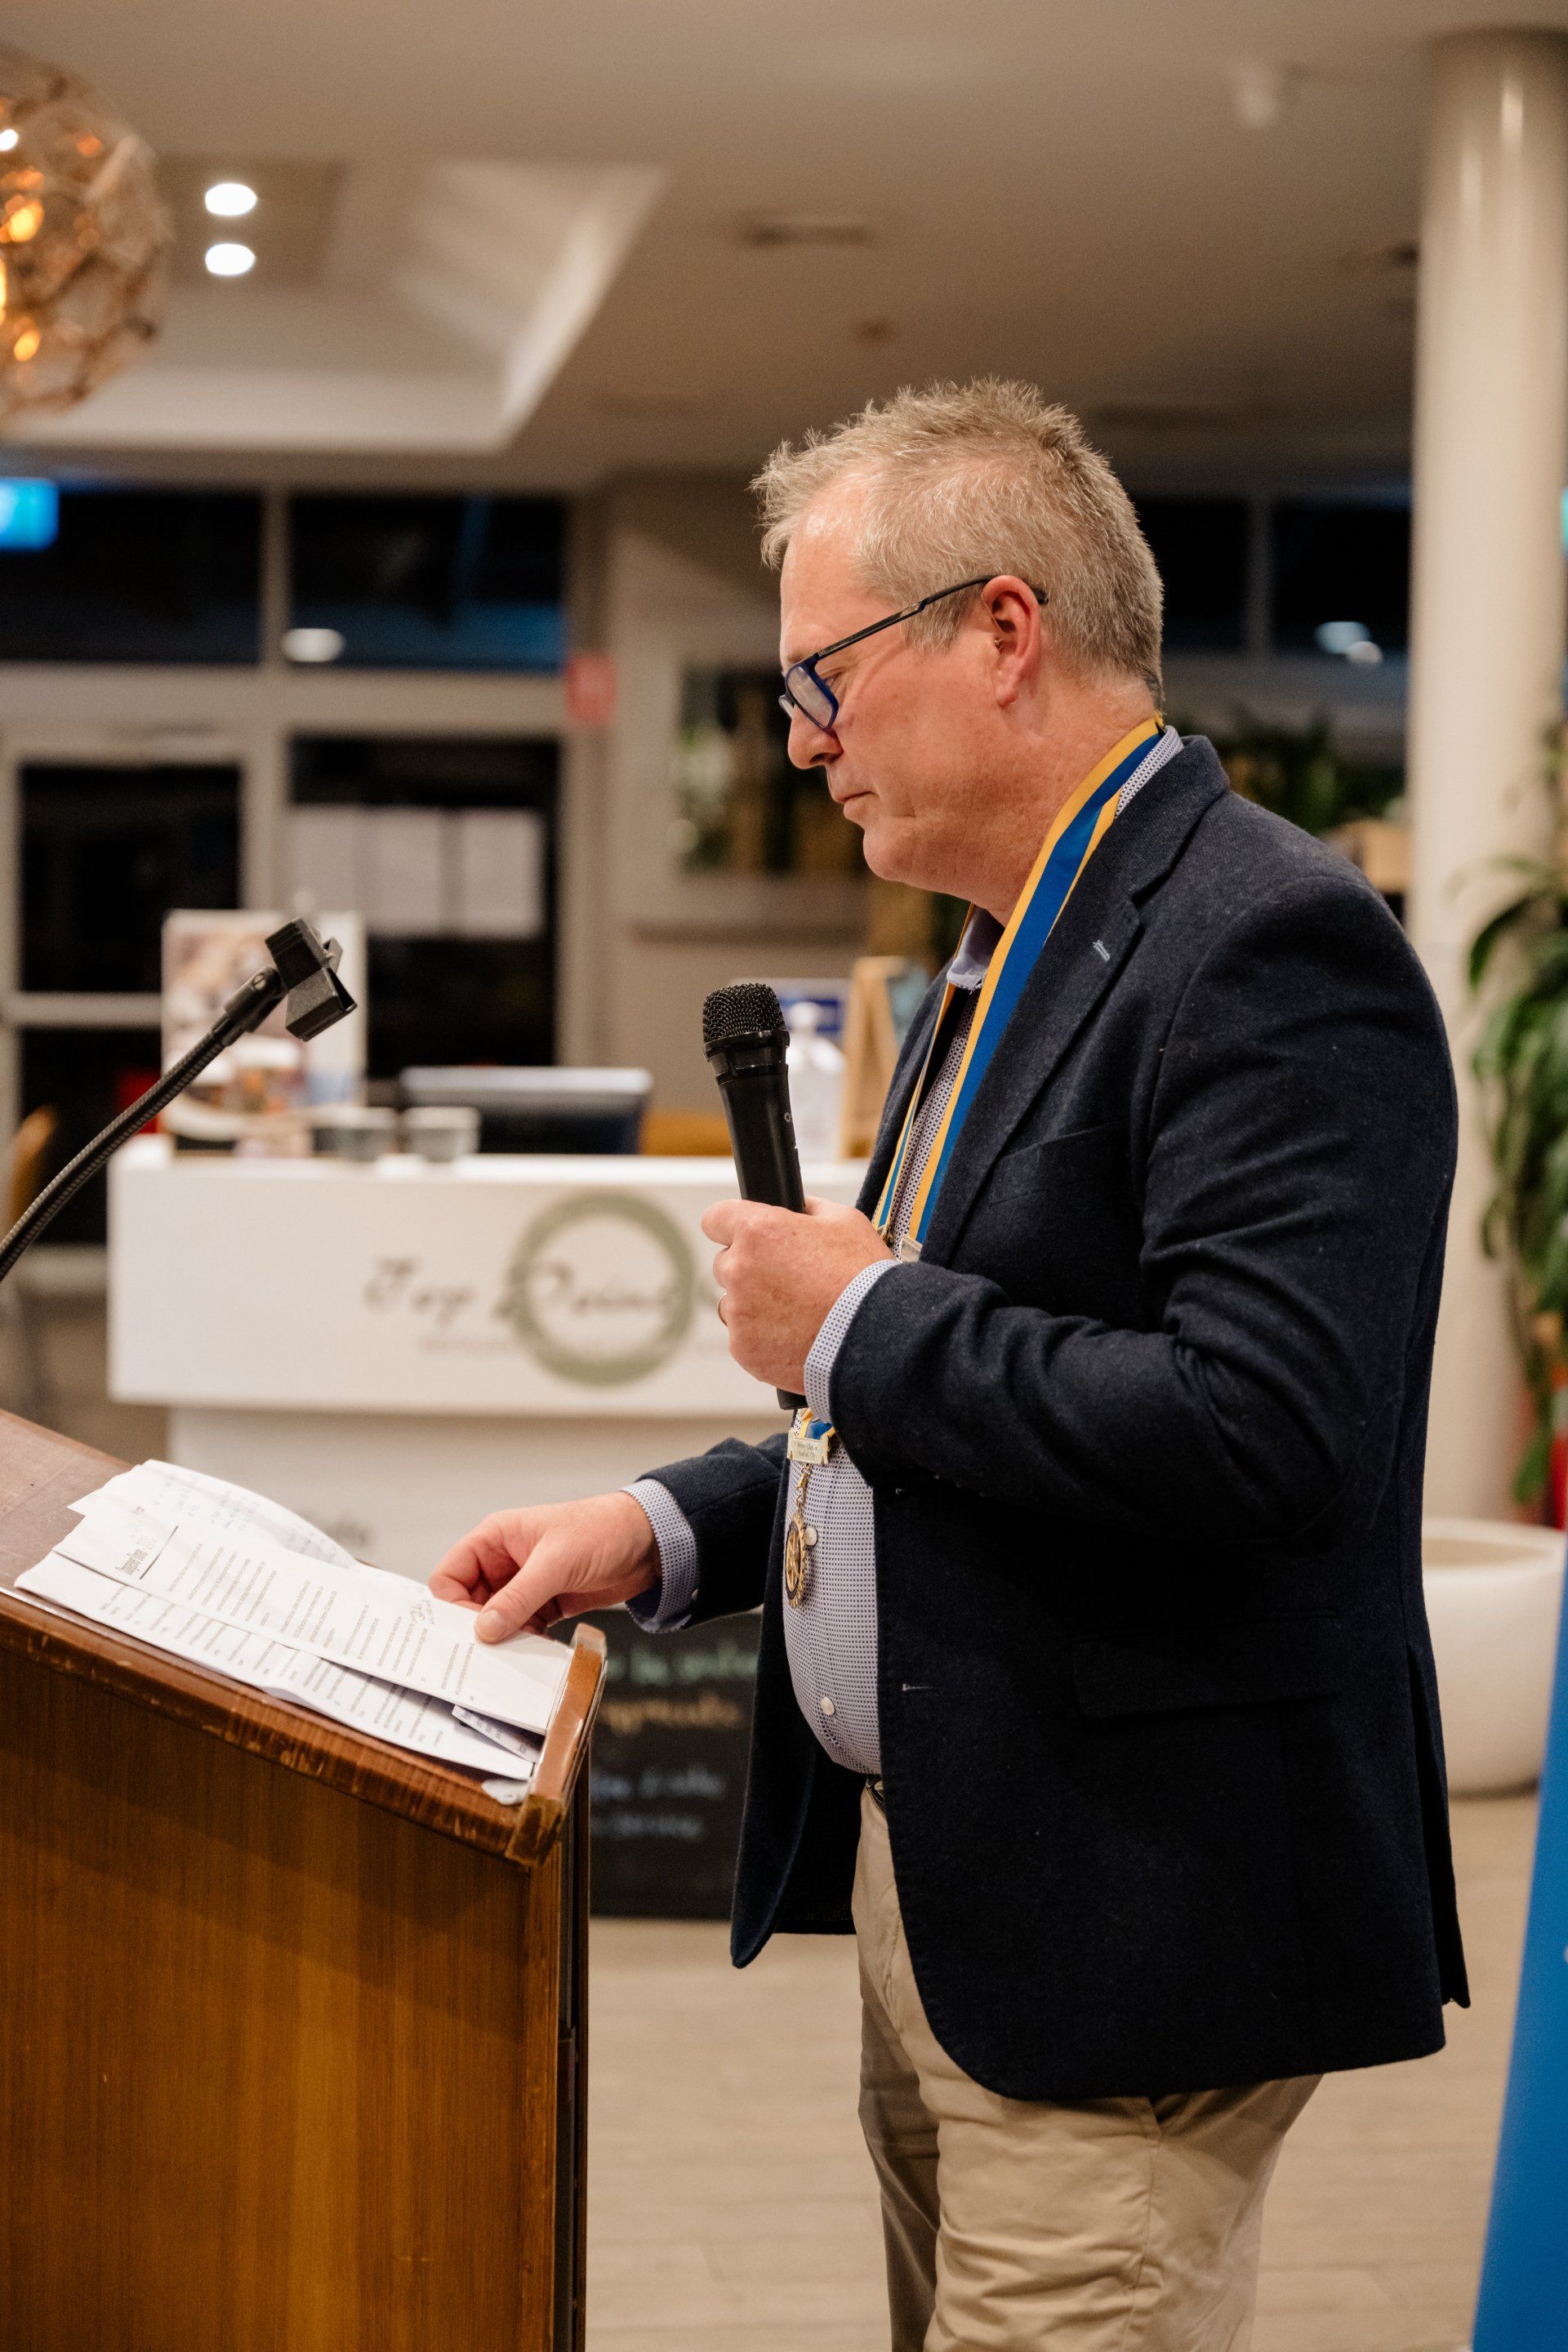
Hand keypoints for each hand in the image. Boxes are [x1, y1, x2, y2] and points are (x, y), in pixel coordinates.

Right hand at [430, 1491, 659, 1643]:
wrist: (650, 1542)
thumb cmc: (603, 1529)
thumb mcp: (556, 1562)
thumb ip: (518, 1597)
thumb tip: (485, 1628)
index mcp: (496, 1538)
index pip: (451, 1574)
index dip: (451, 1604)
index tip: (464, 1631)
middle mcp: (505, 1562)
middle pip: (469, 1603)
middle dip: (476, 1628)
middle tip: (485, 1654)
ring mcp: (526, 1584)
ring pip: (497, 1620)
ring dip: (503, 1638)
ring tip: (511, 1656)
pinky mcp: (547, 1603)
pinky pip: (523, 1628)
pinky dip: (525, 1642)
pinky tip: (533, 1652)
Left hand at [700, 1194, 892, 1392]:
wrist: (873, 1339)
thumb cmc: (862, 1279)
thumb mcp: (845, 1222)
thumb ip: (810, 1209)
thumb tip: (798, 1208)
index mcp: (758, 1231)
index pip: (716, 1219)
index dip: (732, 1225)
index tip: (744, 1235)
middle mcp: (739, 1269)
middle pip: (725, 1263)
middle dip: (750, 1269)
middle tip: (788, 1280)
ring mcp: (738, 1312)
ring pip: (733, 1304)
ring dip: (753, 1305)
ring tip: (796, 1314)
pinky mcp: (743, 1348)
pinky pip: (744, 1338)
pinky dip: (763, 1338)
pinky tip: (795, 1336)